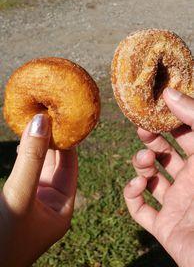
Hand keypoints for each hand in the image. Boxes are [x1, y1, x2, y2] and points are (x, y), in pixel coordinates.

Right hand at [0, 114, 77, 266]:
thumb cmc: (2, 237)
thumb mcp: (20, 194)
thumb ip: (32, 158)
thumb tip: (42, 120)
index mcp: (62, 208)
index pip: (71, 165)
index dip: (67, 140)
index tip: (62, 116)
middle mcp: (50, 203)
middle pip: (56, 163)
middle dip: (52, 139)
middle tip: (48, 112)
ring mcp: (33, 201)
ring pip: (39, 165)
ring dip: (37, 145)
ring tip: (34, 122)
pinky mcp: (17, 199)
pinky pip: (26, 171)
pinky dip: (25, 155)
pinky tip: (22, 142)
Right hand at [124, 88, 193, 266]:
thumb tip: (169, 92)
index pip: (184, 134)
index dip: (168, 122)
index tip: (153, 110)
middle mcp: (191, 181)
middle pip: (165, 153)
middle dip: (151, 140)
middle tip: (144, 132)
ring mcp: (178, 204)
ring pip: (150, 177)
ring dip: (140, 165)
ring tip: (145, 164)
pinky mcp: (166, 226)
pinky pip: (141, 209)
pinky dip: (132, 195)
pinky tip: (137, 185)